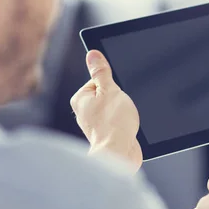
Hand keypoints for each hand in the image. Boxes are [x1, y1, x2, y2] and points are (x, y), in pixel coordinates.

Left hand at [70, 50, 142, 171]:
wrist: (119, 154)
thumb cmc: (113, 124)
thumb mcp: (110, 90)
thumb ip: (101, 72)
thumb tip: (93, 54)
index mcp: (81, 99)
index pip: (100, 80)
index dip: (113, 85)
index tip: (117, 93)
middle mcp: (85, 112)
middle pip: (108, 94)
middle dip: (119, 99)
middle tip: (122, 107)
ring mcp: (96, 124)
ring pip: (115, 109)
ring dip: (124, 112)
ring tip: (124, 120)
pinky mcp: (107, 135)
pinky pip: (119, 122)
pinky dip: (125, 124)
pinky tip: (127, 128)